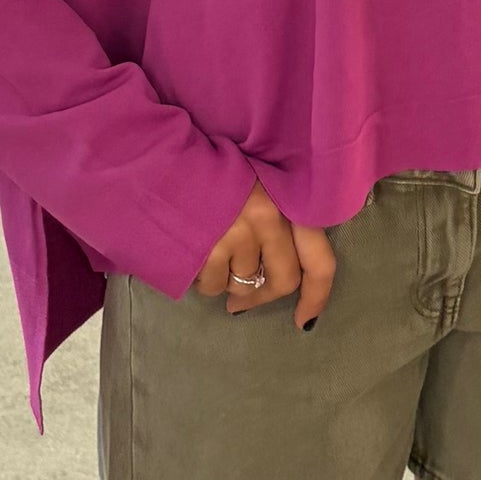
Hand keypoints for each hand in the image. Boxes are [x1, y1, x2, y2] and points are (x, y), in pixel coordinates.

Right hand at [195, 179, 334, 326]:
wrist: (160, 158)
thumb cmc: (211, 170)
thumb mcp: (255, 183)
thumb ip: (276, 222)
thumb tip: (273, 278)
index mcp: (287, 199)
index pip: (319, 261)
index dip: (316, 298)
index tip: (304, 321)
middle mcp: (269, 217)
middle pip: (283, 281)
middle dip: (262, 296)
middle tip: (242, 300)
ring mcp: (238, 233)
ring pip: (242, 285)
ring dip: (226, 281)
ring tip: (208, 251)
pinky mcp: (208, 247)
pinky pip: (213, 285)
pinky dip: (202, 279)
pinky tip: (192, 253)